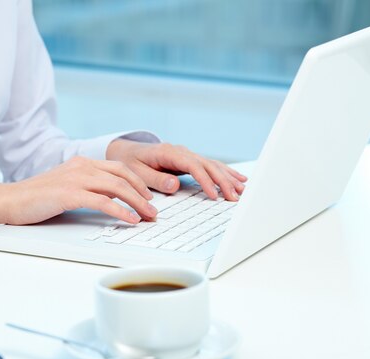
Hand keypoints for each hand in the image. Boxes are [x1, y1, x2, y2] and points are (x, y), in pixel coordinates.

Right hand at [0, 156, 157, 224]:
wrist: (10, 200)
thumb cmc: (35, 198)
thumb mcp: (65, 187)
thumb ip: (85, 188)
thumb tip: (107, 201)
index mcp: (81, 163)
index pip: (118, 167)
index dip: (137, 181)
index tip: (148, 196)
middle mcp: (81, 166)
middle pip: (123, 176)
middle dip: (143, 193)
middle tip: (154, 209)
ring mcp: (75, 178)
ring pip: (116, 187)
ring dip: (137, 203)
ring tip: (148, 216)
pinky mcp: (69, 194)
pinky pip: (102, 202)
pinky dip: (120, 211)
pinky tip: (129, 220)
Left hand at [106, 140, 246, 200]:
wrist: (128, 151)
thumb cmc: (130, 162)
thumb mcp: (136, 172)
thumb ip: (155, 179)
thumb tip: (175, 185)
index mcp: (168, 153)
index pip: (192, 165)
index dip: (205, 180)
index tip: (213, 195)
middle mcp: (181, 152)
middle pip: (207, 165)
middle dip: (223, 181)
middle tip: (234, 197)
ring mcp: (187, 155)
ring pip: (212, 164)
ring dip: (228, 177)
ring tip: (242, 190)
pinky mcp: (190, 161)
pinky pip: (210, 166)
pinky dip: (225, 173)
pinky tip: (238, 179)